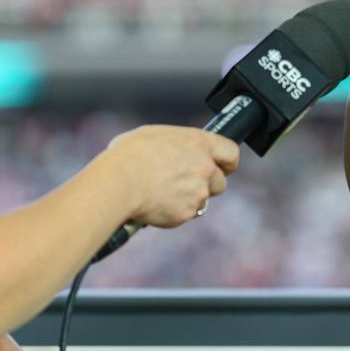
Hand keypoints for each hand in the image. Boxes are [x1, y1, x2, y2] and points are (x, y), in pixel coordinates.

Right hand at [102, 125, 239, 227]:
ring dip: (190, 199)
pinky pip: (186, 214)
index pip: (231, 152)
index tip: (224, 167)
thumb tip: (174, 150)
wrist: (118, 182)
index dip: (228, 163)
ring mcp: (198, 191)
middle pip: (221, 182)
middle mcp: (205, 167)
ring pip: (203, 200)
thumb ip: (176, 144)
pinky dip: (174, 212)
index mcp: (198, 143)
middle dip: (207, 185)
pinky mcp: (187, 212)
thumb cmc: (128, 155)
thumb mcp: (154, 136)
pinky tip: (156, 204)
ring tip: (164, 194)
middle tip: (186, 185)